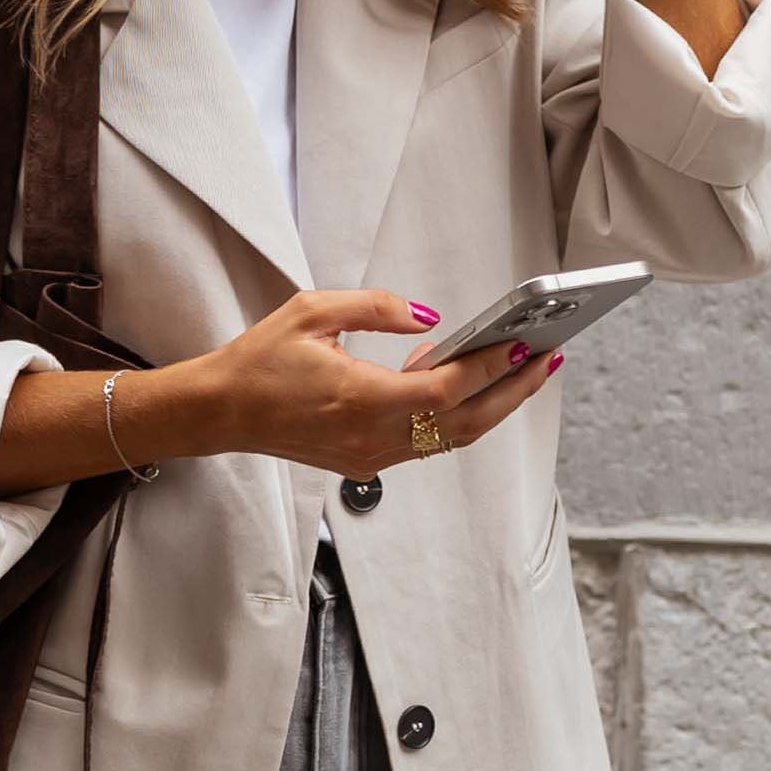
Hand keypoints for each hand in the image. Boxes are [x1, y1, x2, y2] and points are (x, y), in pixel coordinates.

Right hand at [168, 288, 559, 472]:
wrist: (222, 413)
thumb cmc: (260, 361)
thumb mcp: (313, 311)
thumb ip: (377, 308)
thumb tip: (430, 319)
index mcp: (360, 399)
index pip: (446, 389)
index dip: (491, 368)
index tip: (525, 343)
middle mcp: (373, 436)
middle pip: (465, 422)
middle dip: (513, 390)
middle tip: (548, 359)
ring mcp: (373, 456)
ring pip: (452, 438)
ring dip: (491, 405)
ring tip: (523, 370)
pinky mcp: (368, 462)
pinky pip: (427, 441)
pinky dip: (452, 414)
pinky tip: (459, 381)